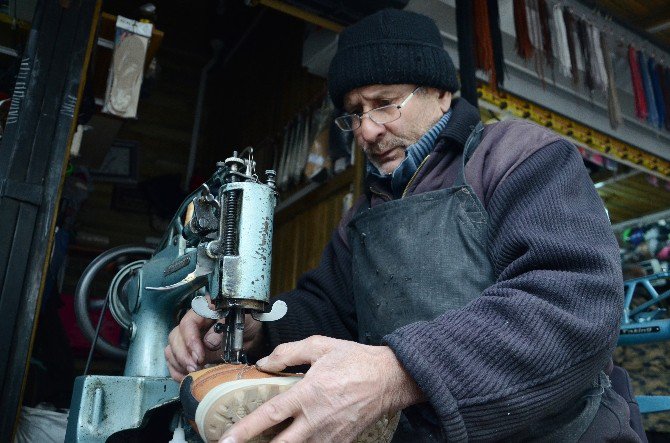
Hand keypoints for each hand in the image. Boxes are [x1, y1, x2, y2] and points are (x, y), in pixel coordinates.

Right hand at [164, 308, 263, 380]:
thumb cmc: (247, 323)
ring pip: (171, 349)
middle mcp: (192, 323)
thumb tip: (208, 343)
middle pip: (175, 337)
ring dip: (179, 364)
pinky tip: (186, 378)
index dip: (190, 341)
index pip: (187, 323)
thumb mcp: (241, 323)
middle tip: (195, 368)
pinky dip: (177, 370)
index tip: (199, 357)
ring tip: (192, 374)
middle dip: (183, 355)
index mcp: (204, 310)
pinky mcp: (188, 352)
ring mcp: (188, 337)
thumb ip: (224, 330)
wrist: (252, 333)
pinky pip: (174, 360)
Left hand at [219, 336, 424, 442]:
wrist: (390, 379)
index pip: (268, 415)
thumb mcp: (320, 345)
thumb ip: (288, 352)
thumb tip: (264, 362)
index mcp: (307, 394)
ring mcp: (328, 435)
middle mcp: (315, 420)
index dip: (245, 429)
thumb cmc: (355, 360)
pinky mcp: (340, 442)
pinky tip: (294, 438)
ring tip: (267, 439)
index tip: (227, 439)